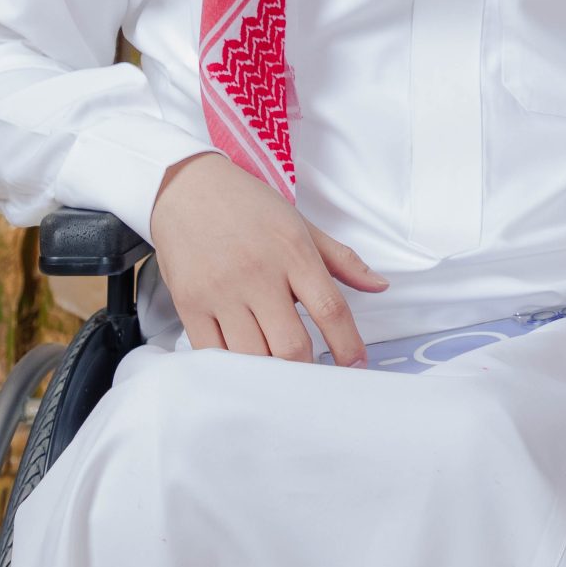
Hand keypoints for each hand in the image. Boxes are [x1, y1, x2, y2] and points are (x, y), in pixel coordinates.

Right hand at [150, 152, 388, 363]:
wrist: (186, 188)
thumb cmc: (249, 206)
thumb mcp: (301, 224)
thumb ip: (342, 260)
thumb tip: (379, 286)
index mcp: (293, 252)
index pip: (331, 310)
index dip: (349, 346)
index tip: (356, 365)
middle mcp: (258, 274)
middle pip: (291, 346)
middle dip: (308, 372)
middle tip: (315, 378)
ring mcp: (221, 292)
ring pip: (253, 357)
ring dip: (271, 375)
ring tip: (281, 376)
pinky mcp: (189, 304)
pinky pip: (214, 354)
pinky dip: (233, 369)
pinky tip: (245, 366)